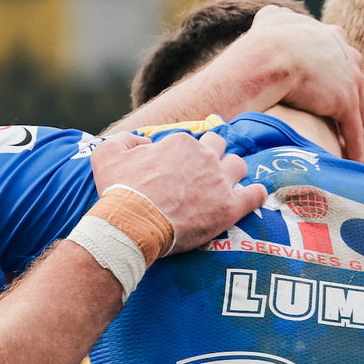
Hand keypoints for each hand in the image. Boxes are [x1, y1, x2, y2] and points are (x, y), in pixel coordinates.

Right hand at [89, 132, 266, 253]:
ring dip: (232, 173)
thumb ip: (125, 139)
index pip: (191, 142)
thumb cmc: (120, 191)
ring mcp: (220, 182)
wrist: (133, 224)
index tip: (177, 171)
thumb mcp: (107, 154)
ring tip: (224, 187)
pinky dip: (256, 194)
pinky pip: (255, 195)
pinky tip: (253, 197)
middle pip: (219, 147)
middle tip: (203, 175)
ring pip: (238, 166)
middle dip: (213, 156)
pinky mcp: (230, 207)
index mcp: (181, 143)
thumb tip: (144, 142)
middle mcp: (205, 157)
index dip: (184, 156)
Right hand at [221, 6, 363, 159]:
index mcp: (332, 35)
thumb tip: (272, 14)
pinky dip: (354, 146)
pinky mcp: (345, 101)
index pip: (342, 61)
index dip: (337, 79)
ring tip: (354, 150)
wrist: (267, 57)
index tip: (331, 94)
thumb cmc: (264, 41)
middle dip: (353, 107)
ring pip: (359, 111)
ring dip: (357, 133)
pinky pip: (353, 130)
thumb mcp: (272, 19)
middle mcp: (347, 54)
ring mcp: (349, 78)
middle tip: (348, 127)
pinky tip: (353, 161)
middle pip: (356, 86)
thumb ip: (276, 17)